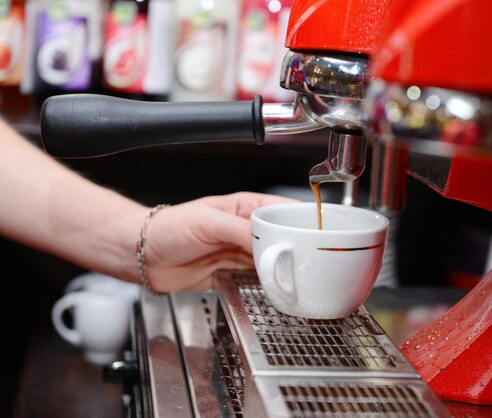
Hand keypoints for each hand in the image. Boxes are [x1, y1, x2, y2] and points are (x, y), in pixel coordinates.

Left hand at [142, 192, 297, 291]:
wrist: (142, 255)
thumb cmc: (168, 228)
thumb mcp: (208, 222)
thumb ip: (240, 230)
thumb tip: (269, 242)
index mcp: (245, 208)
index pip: (282, 211)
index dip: (301, 222)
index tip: (316, 235)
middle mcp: (246, 229)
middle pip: (282, 239)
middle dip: (295, 250)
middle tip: (309, 262)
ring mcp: (240, 252)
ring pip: (272, 260)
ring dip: (282, 268)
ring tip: (296, 277)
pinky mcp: (232, 272)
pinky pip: (257, 278)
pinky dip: (267, 283)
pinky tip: (275, 287)